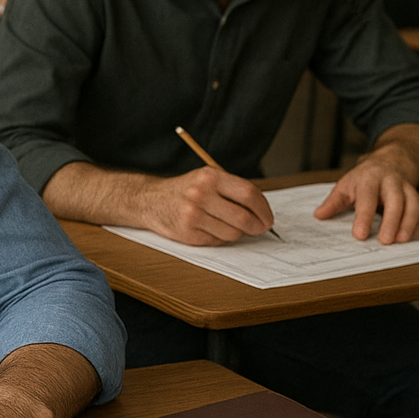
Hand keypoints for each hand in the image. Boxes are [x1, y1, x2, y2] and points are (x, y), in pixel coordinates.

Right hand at [139, 167, 274, 244]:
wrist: (150, 201)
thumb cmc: (185, 190)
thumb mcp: (207, 179)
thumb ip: (233, 190)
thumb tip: (262, 212)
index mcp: (210, 176)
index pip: (249, 194)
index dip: (264, 209)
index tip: (268, 218)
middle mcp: (201, 194)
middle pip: (244, 217)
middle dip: (257, 227)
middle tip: (259, 228)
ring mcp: (193, 215)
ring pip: (233, 233)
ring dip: (236, 233)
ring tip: (227, 225)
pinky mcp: (188, 233)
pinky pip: (217, 241)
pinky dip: (219, 238)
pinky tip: (210, 229)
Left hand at [315, 155, 418, 243]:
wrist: (388, 163)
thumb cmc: (363, 179)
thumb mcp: (345, 186)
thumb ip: (333, 202)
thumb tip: (319, 216)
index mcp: (369, 178)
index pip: (367, 197)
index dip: (364, 217)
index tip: (360, 235)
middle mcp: (391, 182)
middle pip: (396, 200)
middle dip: (392, 221)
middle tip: (385, 241)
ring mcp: (407, 188)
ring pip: (414, 204)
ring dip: (410, 223)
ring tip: (401, 241)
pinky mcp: (418, 196)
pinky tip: (417, 236)